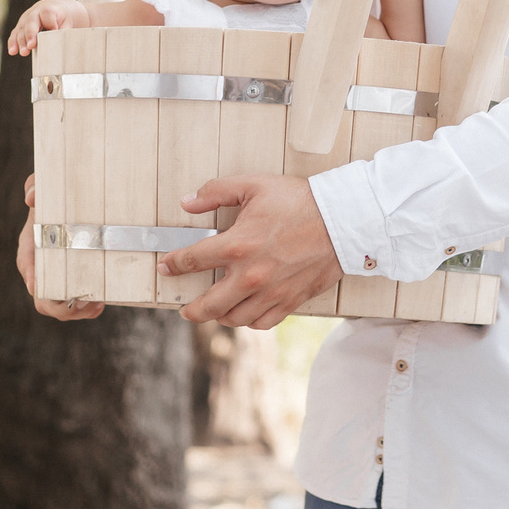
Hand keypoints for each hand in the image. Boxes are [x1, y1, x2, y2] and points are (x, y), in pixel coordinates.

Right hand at [7, 0, 90, 56]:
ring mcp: (26, 19)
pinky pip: (15, 34)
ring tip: (24, 52)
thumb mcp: (67, 23)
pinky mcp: (21, 26)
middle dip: (30, 34)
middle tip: (31, 46)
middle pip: (31, 22)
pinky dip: (13, 43)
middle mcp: (35, 12)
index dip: (50, 23)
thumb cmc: (63, 19)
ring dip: (21, 41)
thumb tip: (60, 47)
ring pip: (21, 29)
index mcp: (49, 9)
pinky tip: (13, 52)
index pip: (47, 14)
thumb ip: (63, 33)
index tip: (54, 32)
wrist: (55, 9)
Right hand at [15, 175, 100, 320]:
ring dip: (78, 311)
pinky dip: (88, 308)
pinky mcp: (76, 281)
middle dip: (61, 307)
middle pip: (43, 300)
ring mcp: (59, 277)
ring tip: (97, 303)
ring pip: (61, 308)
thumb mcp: (42, 183)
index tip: (48, 287)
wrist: (76, 198)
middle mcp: (42, 268)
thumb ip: (34, 185)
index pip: (28, 270)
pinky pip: (77, 304)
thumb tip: (32, 198)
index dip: (36, 283)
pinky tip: (102, 303)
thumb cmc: (54, 191)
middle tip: (83, 300)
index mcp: (30, 248)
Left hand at [160, 175, 343, 329]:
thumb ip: (215, 192)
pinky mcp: (290, 300)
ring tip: (214, 311)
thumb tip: (188, 203)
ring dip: (219, 317)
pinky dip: (248, 321)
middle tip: (184, 309)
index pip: (193, 261)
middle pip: (208, 305)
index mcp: (237, 245)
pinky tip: (244, 313)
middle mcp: (250, 275)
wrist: (342, 220)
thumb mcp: (253, 185)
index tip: (166, 267)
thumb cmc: (299, 201)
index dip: (174, 265)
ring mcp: (270, 292)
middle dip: (191, 309)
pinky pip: (262, 323)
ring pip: (234, 319)